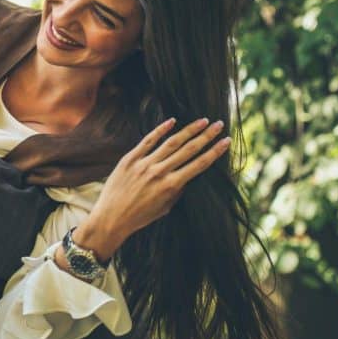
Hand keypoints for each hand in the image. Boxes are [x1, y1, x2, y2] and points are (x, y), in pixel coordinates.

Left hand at [76, 117, 229, 260]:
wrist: (111, 218)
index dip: (215, 151)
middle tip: (219, 124)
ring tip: (202, 121)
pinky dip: (160, 130)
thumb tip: (189, 173)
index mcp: (171, 186)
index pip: (199, 164)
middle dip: (207, 136)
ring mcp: (144, 164)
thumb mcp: (166, 207)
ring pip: (171, 142)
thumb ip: (178, 189)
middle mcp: (159, 172)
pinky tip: (172, 120)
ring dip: (189, 130)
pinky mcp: (129, 159)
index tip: (226, 141)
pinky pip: (148, 141)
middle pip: (189, 149)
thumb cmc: (140, 216)